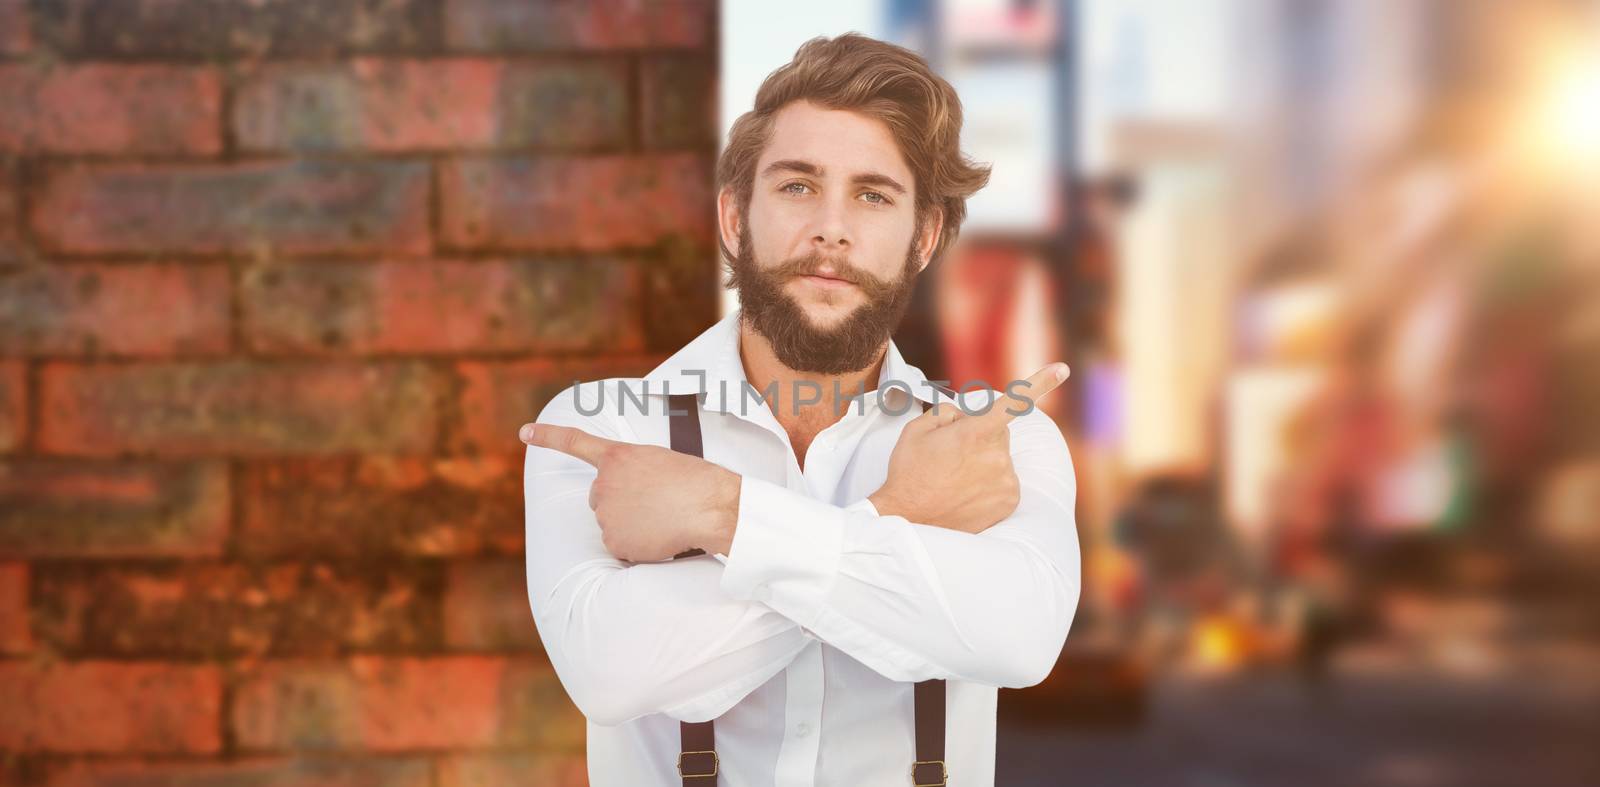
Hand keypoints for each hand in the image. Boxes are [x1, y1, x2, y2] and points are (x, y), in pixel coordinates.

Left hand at [520, 422, 741, 561]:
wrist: (709, 507)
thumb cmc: (695, 483)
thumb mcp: (660, 463)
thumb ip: (635, 474)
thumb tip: (631, 504)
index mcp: (618, 457)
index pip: (575, 442)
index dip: (548, 437)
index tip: (524, 432)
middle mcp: (604, 483)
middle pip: (600, 499)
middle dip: (621, 504)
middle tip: (654, 505)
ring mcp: (606, 513)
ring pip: (612, 524)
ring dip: (633, 526)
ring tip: (663, 519)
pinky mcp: (614, 541)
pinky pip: (622, 547)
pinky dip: (639, 546)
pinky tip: (660, 537)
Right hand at [869, 363, 1069, 533]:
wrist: (908, 520)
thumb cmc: (909, 472)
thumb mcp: (917, 429)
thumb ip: (946, 412)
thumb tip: (964, 414)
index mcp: (975, 432)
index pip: (1013, 402)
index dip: (1041, 383)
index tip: (1062, 370)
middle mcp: (997, 456)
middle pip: (998, 432)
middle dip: (980, 435)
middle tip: (951, 454)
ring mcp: (1006, 480)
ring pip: (1000, 457)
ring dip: (983, 461)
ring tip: (953, 478)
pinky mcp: (1010, 501)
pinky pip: (1004, 480)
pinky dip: (989, 483)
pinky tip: (965, 492)